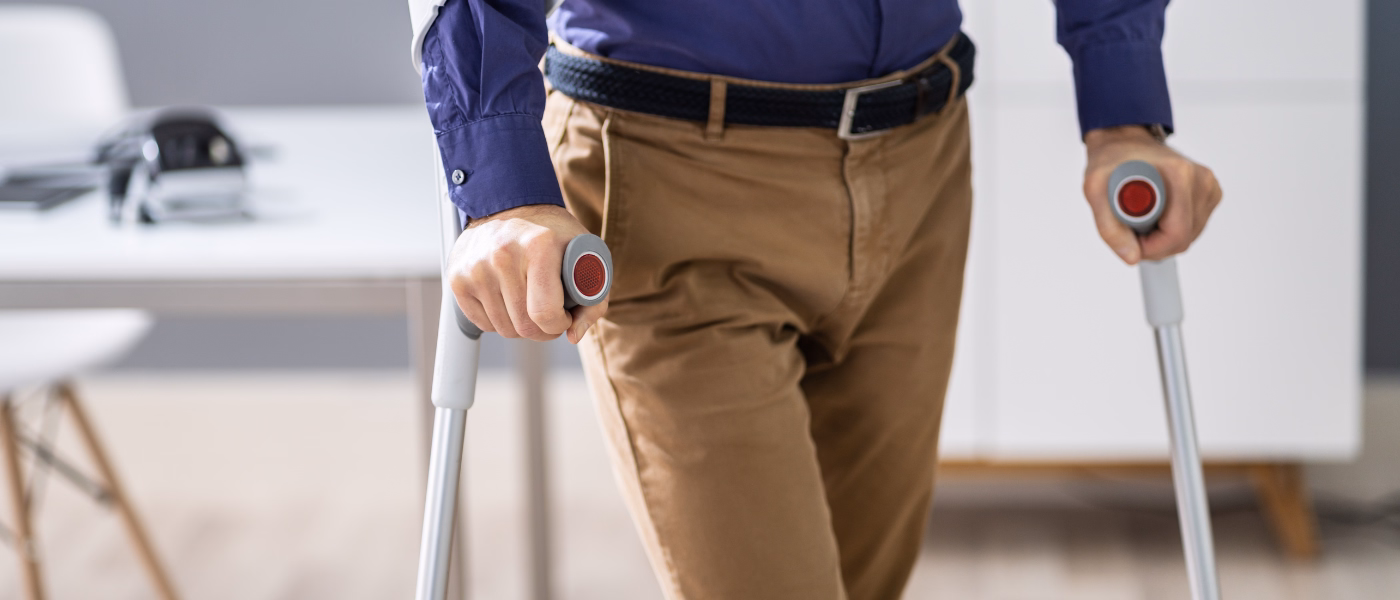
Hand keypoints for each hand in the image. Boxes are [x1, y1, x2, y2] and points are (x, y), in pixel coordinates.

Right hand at [447, 204, 607, 342]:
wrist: (510, 206)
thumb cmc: (553, 236)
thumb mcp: (587, 257)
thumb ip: (593, 301)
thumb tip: (573, 335)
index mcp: (539, 246)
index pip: (545, 313)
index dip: (559, 325)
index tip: (564, 317)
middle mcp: (502, 255)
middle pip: (524, 326)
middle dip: (543, 330)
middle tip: (549, 315)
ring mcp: (476, 266)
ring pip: (503, 329)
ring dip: (521, 327)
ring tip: (530, 304)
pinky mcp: (457, 277)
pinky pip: (482, 323)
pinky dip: (499, 321)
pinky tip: (509, 300)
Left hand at [1082, 126, 1222, 264]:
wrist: (1124, 141)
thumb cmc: (1111, 160)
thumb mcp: (1096, 191)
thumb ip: (1110, 228)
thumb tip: (1131, 257)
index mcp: (1178, 175)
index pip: (1176, 234)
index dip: (1149, 247)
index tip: (1129, 235)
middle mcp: (1200, 179)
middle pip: (1184, 238)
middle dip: (1154, 243)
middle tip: (1130, 226)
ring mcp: (1208, 186)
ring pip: (1190, 236)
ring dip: (1162, 236)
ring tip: (1141, 214)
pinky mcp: (1210, 192)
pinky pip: (1194, 226)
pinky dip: (1172, 228)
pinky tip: (1157, 212)